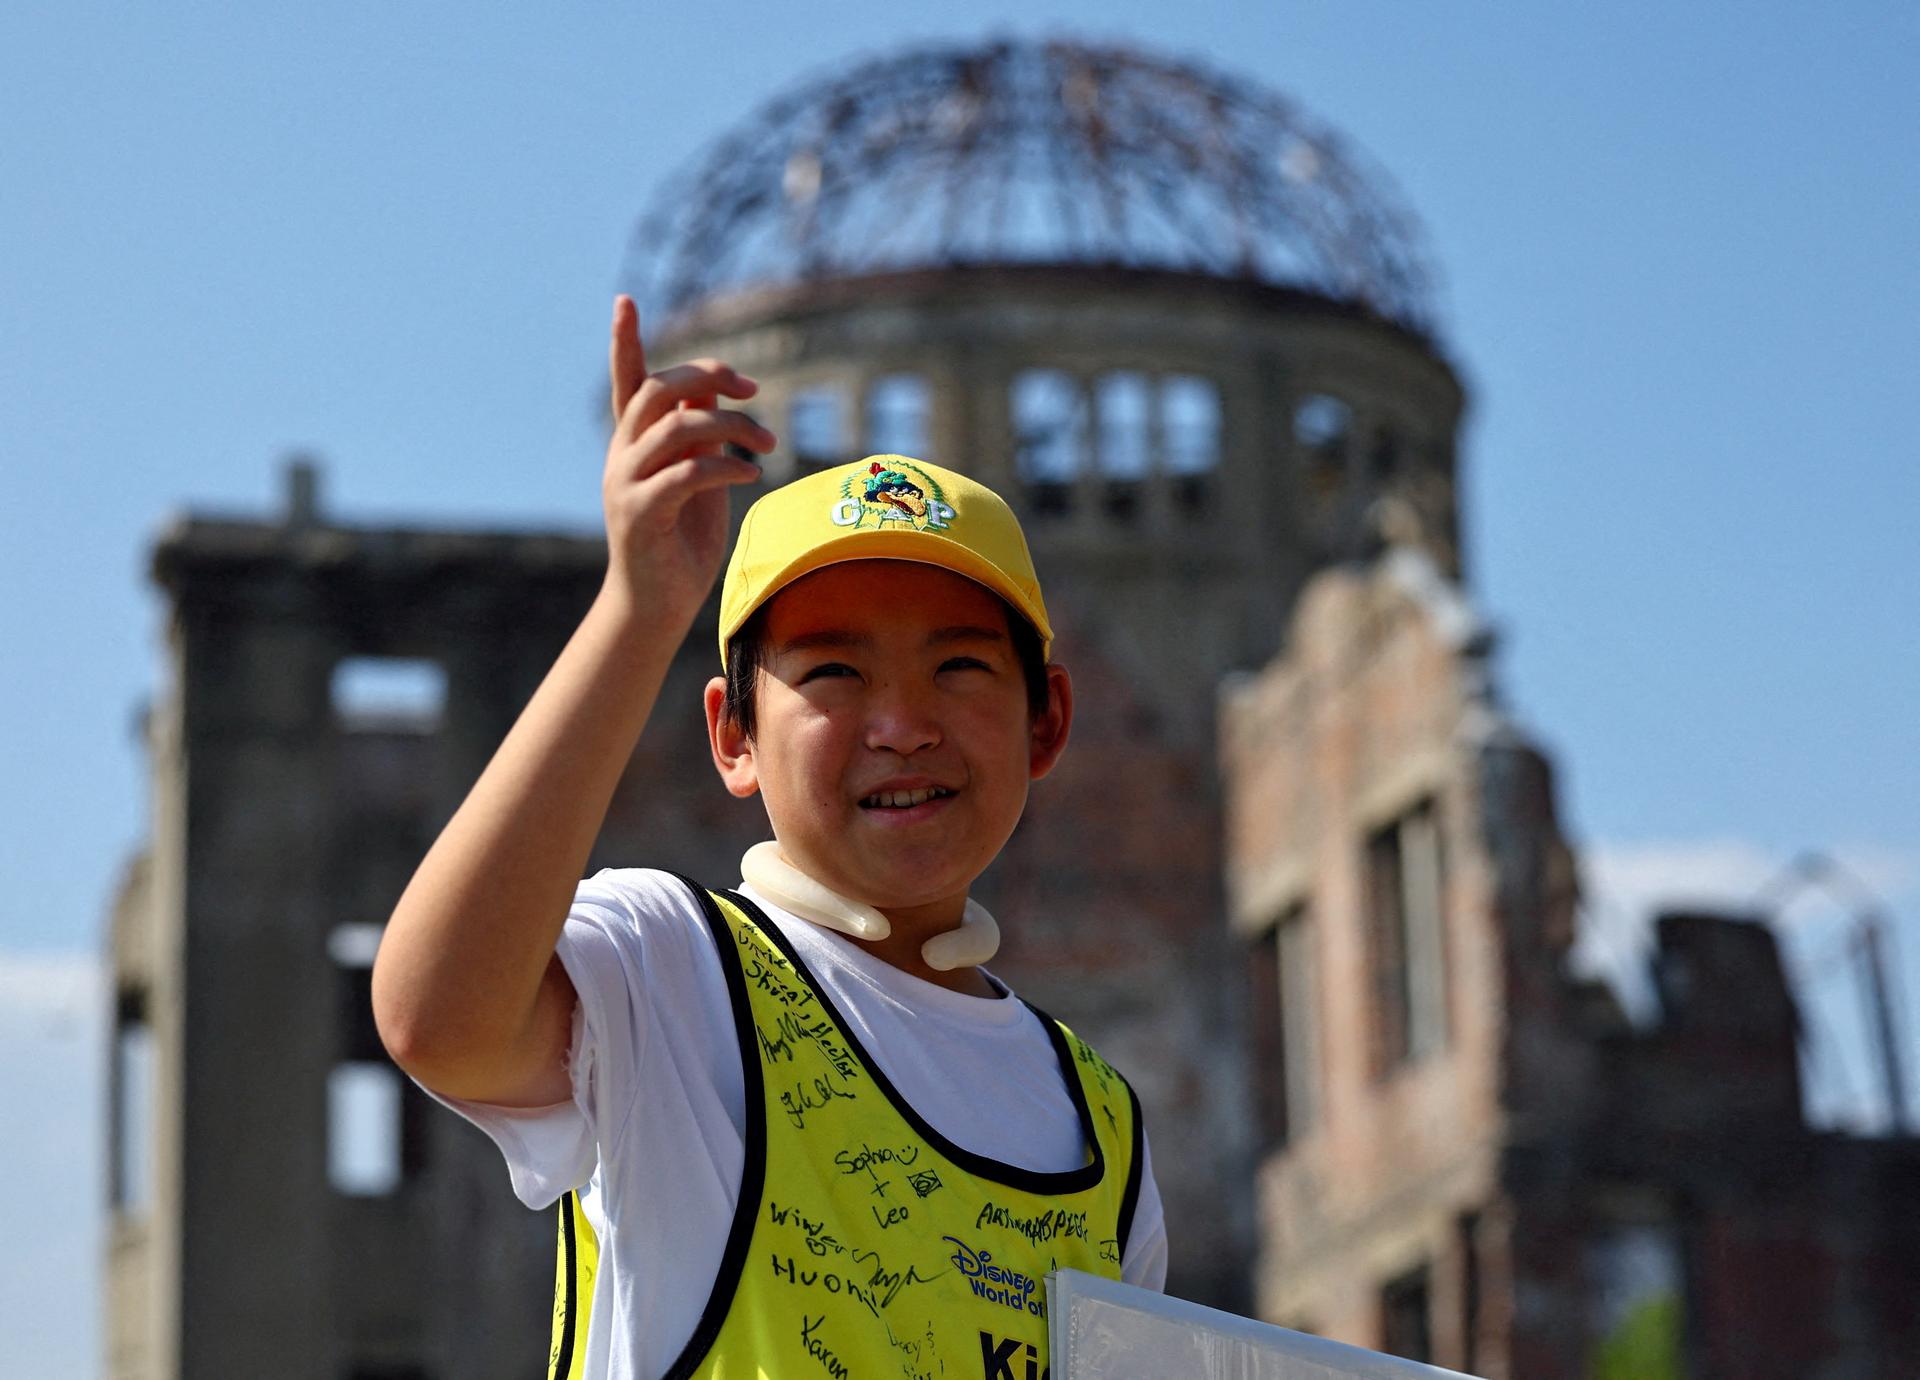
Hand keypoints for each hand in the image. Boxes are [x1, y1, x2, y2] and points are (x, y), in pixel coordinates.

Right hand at [600, 295, 775, 624]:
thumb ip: (701, 434)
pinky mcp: (641, 514)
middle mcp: (621, 456)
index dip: (625, 341)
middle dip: (707, 377)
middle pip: (657, 391)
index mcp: (633, 443)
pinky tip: (752, 472)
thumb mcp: (698, 476)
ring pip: (675, 428)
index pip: (627, 382)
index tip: (624, 299)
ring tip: (768, 442)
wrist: (657, 605)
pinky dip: (725, 466)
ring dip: (731, 426)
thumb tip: (717, 391)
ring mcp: (625, 484)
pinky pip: (685, 474)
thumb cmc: (682, 540)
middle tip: (753, 388)